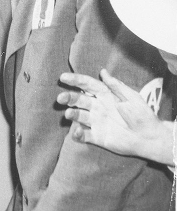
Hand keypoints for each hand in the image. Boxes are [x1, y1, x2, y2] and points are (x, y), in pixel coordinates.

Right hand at [58, 70, 173, 165]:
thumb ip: (116, 86)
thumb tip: (103, 71)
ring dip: (71, 114)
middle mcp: (97, 107)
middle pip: (78, 99)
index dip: (75, 80)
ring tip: (68, 114)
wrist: (149, 138)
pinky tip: (77, 131)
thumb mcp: (132, 98)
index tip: (63, 77)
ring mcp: (95, 122)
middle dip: (68, 97)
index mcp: (105, 96)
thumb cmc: (143, 115)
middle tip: (60, 98)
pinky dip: (77, 134)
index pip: (87, 85)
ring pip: (78, 116)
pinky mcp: (96, 136)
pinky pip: (82, 135)